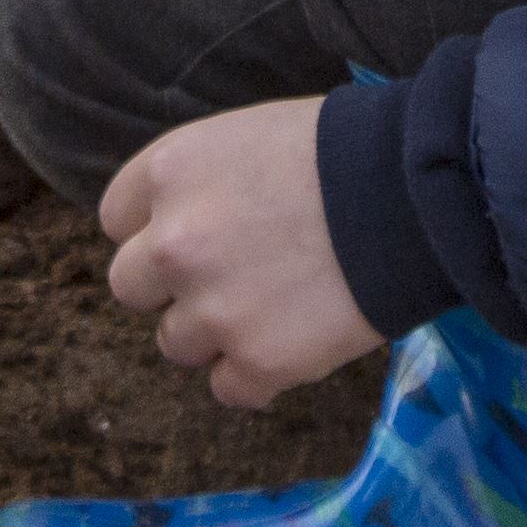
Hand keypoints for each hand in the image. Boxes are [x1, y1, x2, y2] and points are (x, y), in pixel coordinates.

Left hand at [105, 95, 384, 408]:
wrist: (409, 198)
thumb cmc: (339, 150)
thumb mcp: (248, 136)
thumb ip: (201, 182)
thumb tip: (185, 217)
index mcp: (168, 174)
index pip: (116, 219)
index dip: (154, 229)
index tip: (191, 233)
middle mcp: (172, 244)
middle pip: (131, 287)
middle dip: (172, 286)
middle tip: (227, 277)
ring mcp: (211, 310)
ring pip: (177, 344)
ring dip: (214, 334)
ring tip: (272, 309)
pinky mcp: (257, 364)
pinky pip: (230, 389)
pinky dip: (256, 377)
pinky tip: (293, 344)